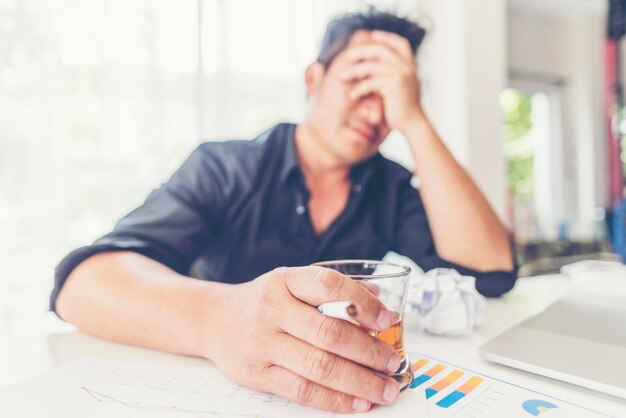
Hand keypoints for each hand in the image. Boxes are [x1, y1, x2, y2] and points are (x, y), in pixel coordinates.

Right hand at [204, 266, 401, 412]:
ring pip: (319, 366)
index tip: (387, 319)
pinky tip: (358, 403)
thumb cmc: (264, 301)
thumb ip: (331, 288)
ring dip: (359, 381)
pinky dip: (335, 400)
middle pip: (328, 332)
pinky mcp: (257, 374)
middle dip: (368, 352)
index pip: (328, 285)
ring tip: (385, 389)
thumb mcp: (291, 282)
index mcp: (285, 280)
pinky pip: (302, 390)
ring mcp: (263, 343)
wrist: (215, 320)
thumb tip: (378, 298)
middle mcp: (272, 309)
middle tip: (393, 363)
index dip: (362, 302)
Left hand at [340, 30, 424, 132]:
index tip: (373, 34)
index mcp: (410, 65)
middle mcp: (407, 67)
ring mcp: (401, 74)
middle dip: (362, 51)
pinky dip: (358, 89)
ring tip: (341, 77)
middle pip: (381, 50)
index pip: (401, 43)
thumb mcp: (399, 86)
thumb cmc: (402, 108)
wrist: (412, 123)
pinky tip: (351, 96)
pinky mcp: (394, 85)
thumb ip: (391, 73)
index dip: (387, 37)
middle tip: (347, 56)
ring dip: (354, 72)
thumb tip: (372, 65)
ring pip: (371, 67)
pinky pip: (370, 83)